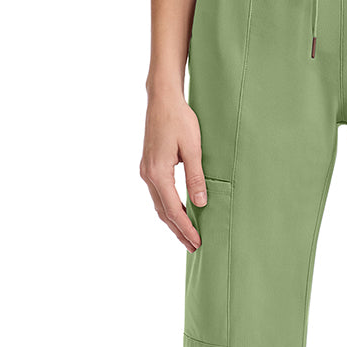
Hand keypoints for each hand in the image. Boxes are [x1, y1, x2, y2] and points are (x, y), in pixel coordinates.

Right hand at [140, 86, 208, 251]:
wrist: (162, 100)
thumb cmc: (180, 119)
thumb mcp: (193, 148)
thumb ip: (196, 177)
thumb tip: (200, 203)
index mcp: (158, 172)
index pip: (173, 209)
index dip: (185, 228)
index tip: (197, 242)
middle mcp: (148, 174)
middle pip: (163, 212)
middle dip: (178, 230)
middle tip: (193, 246)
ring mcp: (146, 170)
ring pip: (158, 204)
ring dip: (172, 221)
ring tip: (187, 235)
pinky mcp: (148, 166)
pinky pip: (158, 194)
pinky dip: (167, 207)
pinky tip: (178, 212)